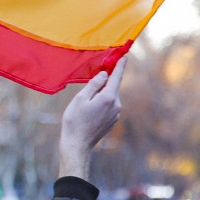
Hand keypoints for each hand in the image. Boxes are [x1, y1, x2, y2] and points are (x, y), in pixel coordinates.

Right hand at [59, 56, 126, 178]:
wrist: (77, 144)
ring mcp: (116, 114)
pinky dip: (102, 102)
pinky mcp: (112, 120)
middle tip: (94, 77)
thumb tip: (104, 74)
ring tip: (86, 99)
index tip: (124, 55)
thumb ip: (94, 84)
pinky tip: (90, 108)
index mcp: (108, 98)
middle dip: (106, 80)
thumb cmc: (75, 120)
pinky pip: (109, 105)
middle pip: (112, 87)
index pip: (116, 77)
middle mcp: (116, 105)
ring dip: (102, 93)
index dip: (120, 65)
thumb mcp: (81, 98)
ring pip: (110, 96)